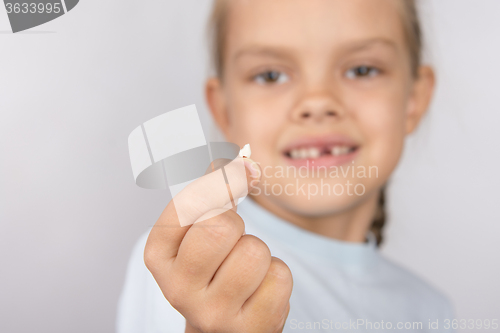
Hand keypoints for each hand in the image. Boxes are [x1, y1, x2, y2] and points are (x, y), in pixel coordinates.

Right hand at [144, 157, 292, 332]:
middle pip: (222, 226)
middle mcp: (178, 289)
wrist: (223, 326)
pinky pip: (279, 276)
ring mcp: (213, 313)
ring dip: (258, 254)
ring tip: (243, 271)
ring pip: (255, 252)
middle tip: (230, 242)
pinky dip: (275, 276)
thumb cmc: (211, 270)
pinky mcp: (251, 327)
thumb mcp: (198, 230)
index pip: (189, 202)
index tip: (232, 169)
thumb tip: (244, 162)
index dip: (218, 182)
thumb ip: (213, 192)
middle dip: (235, 226)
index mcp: (158, 256)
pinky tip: (257, 290)